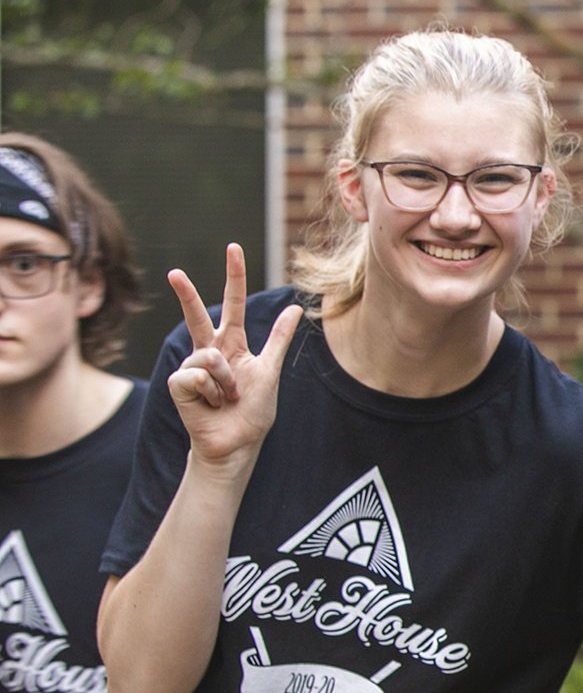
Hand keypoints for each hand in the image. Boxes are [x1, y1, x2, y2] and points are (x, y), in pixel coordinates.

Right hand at [166, 244, 303, 475]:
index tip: (233, 248)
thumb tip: (295, 308)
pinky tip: (209, 404)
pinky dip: (210, 391)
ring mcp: (192, 366)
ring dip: (225, 382)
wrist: (237, 444)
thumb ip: (279, 339)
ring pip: (210, 357)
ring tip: (226, 398)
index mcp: (234, 345)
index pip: (233, 305)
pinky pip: (197, 374)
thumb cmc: (252, 412)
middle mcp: (210, 351)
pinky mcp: (179, 383)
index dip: (234, 277)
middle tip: (175, 272)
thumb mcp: (270, 371)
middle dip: (185, 293)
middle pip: (198, 315)